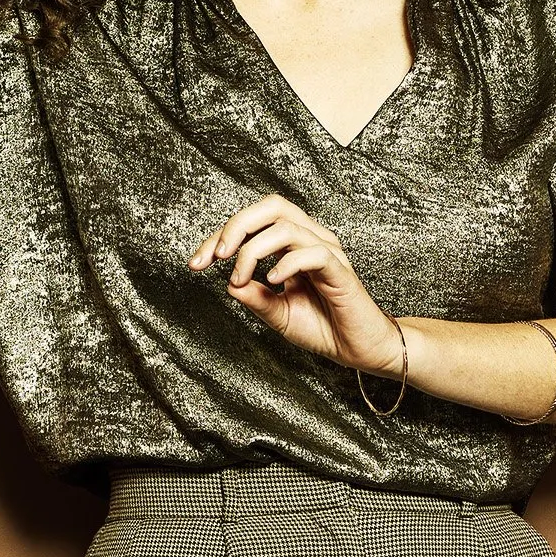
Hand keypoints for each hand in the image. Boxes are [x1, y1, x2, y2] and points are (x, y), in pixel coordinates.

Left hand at [189, 194, 406, 375]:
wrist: (359, 350)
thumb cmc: (324, 328)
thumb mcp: (278, 315)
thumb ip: (255, 298)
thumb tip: (228, 283)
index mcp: (294, 244)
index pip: (254, 222)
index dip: (220, 236)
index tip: (196, 263)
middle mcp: (311, 240)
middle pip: (273, 206)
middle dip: (236, 226)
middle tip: (215, 256)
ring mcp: (327, 252)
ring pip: (287, 226)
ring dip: (254, 250)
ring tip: (241, 277)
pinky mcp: (340, 271)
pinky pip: (312, 253)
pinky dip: (286, 264)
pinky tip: (272, 282)